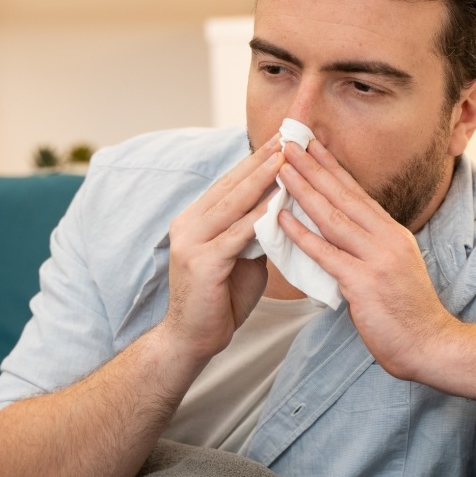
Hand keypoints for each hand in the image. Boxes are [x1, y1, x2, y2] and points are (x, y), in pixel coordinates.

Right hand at [163, 133, 284, 362]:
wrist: (191, 340)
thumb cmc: (220, 298)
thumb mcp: (240, 256)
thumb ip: (254, 231)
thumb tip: (281, 207)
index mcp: (195, 218)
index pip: (229, 182)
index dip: (255, 160)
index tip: (280, 139)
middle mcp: (189, 223)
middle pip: (231, 185)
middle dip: (261, 159)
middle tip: (287, 136)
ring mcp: (192, 241)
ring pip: (234, 203)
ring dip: (262, 178)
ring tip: (286, 157)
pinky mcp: (202, 262)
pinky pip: (238, 233)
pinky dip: (260, 215)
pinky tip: (279, 200)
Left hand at [277, 140, 458, 380]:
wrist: (431, 345)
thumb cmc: (408, 313)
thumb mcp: (394, 268)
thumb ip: (369, 249)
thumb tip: (341, 235)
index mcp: (393, 233)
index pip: (357, 193)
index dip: (332, 167)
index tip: (311, 146)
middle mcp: (387, 238)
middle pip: (343, 195)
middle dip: (313, 167)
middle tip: (289, 142)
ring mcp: (376, 259)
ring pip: (333, 217)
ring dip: (304, 190)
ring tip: (281, 169)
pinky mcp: (364, 283)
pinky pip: (326, 254)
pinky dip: (302, 234)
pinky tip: (282, 218)